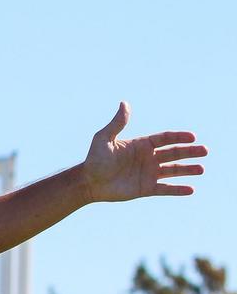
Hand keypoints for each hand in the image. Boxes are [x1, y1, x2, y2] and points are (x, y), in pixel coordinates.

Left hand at [82, 102, 205, 202]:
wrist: (88, 182)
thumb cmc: (94, 160)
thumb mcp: (104, 138)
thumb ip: (117, 123)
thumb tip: (124, 103)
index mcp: (141, 145)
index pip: (165, 138)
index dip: (179, 137)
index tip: (192, 137)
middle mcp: (148, 158)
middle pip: (174, 153)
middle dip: (190, 152)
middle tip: (205, 151)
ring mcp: (148, 173)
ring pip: (173, 170)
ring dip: (188, 170)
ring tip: (201, 169)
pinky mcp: (145, 188)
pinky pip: (165, 188)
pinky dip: (177, 189)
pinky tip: (191, 189)